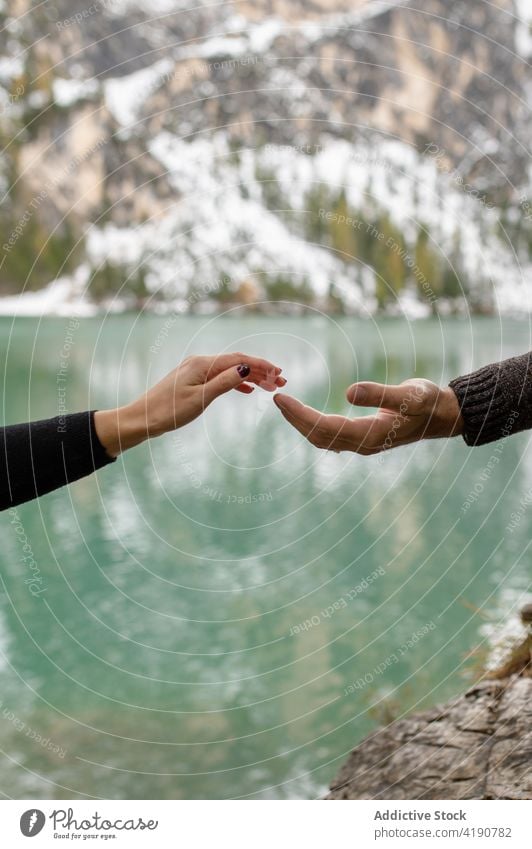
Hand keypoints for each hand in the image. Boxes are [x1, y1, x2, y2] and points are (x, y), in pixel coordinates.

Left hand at [95, 353, 285, 455]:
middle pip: (237, 362)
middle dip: (261, 370)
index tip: (279, 373)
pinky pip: (221, 377)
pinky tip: (248, 390)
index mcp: (203, 364)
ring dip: (251, 377)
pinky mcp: (193, 381)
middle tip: (282, 381)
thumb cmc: (169, 411)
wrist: (143, 418)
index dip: (262, 365)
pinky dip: (237, 382)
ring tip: (270, 387)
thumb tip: (246, 368)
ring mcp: (196, 371)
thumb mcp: (201, 399)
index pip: (239, 359)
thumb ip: (225, 382)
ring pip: (231, 370)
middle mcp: (200, 363)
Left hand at [273, 378, 462, 454]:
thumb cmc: (429, 402)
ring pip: (322, 439)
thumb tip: (348, 391)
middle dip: (295, 419)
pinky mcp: (363, 437)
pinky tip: (303, 413)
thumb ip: (380, 394)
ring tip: (284, 404)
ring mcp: (362, 443)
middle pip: (318, 437)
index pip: (325, 428)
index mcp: (370, 435)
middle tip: (276, 398)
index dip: (300, 415)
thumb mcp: (409, 394)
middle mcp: (363, 444)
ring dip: (301, 423)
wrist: (443, 415)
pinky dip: (312, 424)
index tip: (281, 399)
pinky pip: (330, 435)